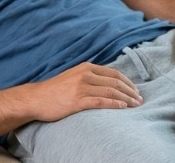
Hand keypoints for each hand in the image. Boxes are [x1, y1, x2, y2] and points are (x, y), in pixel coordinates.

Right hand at [28, 62, 142, 119]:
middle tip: (139, 99)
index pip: (113, 73)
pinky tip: (122, 108)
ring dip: (126, 99)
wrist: (35, 98)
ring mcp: (81, 87)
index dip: (127, 82)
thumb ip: (89, 76)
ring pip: (110, 92)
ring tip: (135, 105)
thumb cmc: (55, 90)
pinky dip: (114, 104)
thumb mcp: (73, 76)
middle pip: (115, 82)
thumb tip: (107, 81)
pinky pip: (100, 102)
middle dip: (130, 91)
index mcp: (86, 67)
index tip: (135, 90)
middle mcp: (85, 75)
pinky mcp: (76, 101)